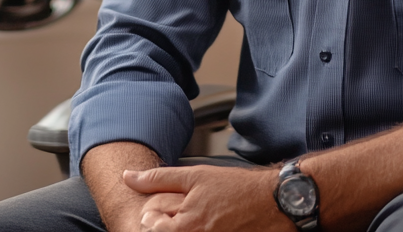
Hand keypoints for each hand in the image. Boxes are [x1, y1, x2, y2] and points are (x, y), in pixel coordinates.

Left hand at [122, 164, 290, 231]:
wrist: (275, 203)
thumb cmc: (237, 189)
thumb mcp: (195, 176)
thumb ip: (158, 179)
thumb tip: (127, 178)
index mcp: (185, 227)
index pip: (147, 228)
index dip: (150, 214)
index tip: (162, 207)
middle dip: (162, 223)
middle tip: (183, 213)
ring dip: (179, 226)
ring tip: (195, 219)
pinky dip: (193, 229)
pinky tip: (208, 223)